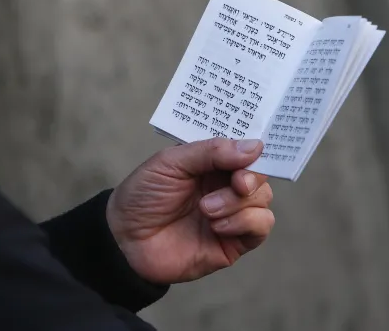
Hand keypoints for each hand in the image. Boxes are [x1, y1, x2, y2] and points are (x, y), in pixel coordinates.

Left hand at [106, 138, 273, 284]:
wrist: (126, 240)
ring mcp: (232, 213)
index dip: (253, 151)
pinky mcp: (235, 242)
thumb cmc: (143, 196)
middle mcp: (224, 185)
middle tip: (235, 183)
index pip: (245, 150)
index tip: (251, 155)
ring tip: (206, 210)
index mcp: (211, 162)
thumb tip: (255, 146)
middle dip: (251, 178)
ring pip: (263, 200)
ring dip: (238, 203)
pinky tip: (216, 226)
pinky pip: (261, 227)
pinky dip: (244, 222)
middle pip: (260, 175)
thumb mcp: (170, 163)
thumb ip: (210, 151)